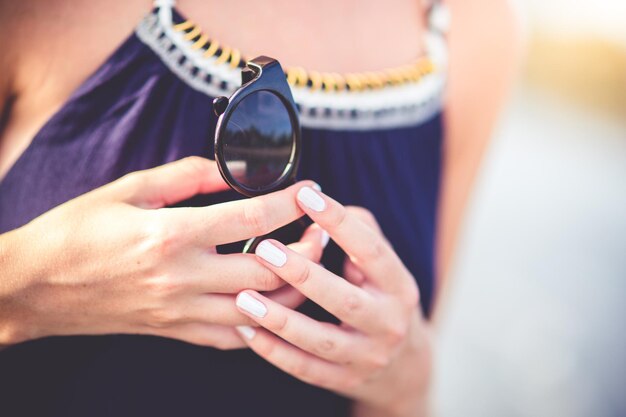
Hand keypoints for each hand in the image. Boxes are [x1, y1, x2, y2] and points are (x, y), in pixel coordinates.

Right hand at [0, 157, 322, 348]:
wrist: (38, 286)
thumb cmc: (79, 232)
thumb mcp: (130, 189)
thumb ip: (187, 176)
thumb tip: (231, 170)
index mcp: (172, 235)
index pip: (252, 218)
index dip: (290, 202)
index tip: (311, 191)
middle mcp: (184, 278)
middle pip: (269, 270)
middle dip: (306, 250)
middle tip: (320, 231)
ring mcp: (182, 311)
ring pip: (260, 311)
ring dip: (293, 290)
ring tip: (306, 266)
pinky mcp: (177, 331)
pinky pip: (234, 337)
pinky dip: (261, 321)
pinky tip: (271, 302)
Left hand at [234, 186, 431, 416]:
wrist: (403, 366)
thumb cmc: (383, 299)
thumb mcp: (384, 266)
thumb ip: (359, 232)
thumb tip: (321, 210)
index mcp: (399, 287)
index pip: (372, 251)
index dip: (340, 223)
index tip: (307, 196)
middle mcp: (388, 324)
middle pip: (345, 301)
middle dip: (304, 275)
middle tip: (266, 249)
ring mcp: (367, 357)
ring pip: (320, 340)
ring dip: (280, 319)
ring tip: (244, 296)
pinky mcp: (344, 380)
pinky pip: (305, 368)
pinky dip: (274, 351)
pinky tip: (247, 330)